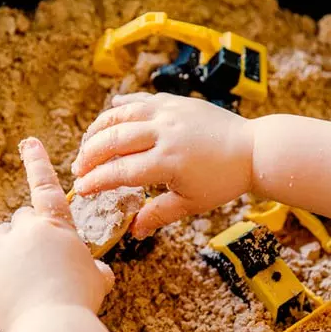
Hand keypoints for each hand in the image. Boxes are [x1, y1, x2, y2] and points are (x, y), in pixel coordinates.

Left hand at [0, 137, 113, 331]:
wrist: (49, 327)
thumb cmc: (79, 300)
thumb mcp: (98, 280)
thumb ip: (96, 269)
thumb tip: (101, 273)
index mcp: (56, 224)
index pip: (46, 185)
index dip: (38, 162)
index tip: (29, 142)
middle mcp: (26, 227)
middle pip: (25, 218)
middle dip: (33, 234)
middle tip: (45, 263)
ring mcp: (1, 245)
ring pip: (5, 238)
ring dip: (15, 251)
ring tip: (29, 280)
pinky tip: (13, 286)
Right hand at [71, 93, 253, 238]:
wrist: (252, 149)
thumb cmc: (222, 180)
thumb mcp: (191, 203)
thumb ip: (158, 214)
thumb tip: (133, 231)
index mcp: (168, 162)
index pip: (120, 172)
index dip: (97, 181)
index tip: (81, 190)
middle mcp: (164, 133)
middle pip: (113, 140)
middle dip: (89, 155)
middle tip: (78, 169)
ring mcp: (168, 113)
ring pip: (121, 115)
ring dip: (98, 129)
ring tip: (87, 144)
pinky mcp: (174, 101)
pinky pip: (140, 99)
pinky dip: (121, 107)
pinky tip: (109, 116)